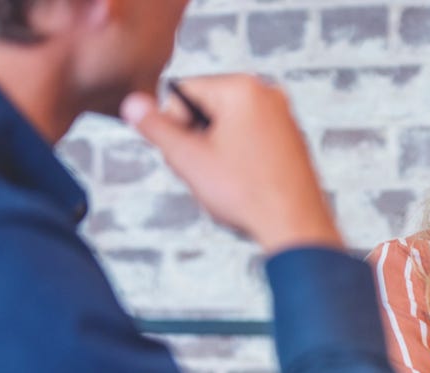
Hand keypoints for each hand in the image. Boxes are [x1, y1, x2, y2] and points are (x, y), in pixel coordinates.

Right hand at [119, 75, 340, 253]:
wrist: (297, 227)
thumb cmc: (246, 193)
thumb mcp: (187, 158)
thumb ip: (155, 127)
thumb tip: (132, 104)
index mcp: (243, 87)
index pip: (181, 93)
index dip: (175, 127)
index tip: (192, 156)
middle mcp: (269, 92)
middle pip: (205, 109)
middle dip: (197, 140)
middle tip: (212, 172)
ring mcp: (285, 115)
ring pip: (226, 128)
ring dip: (215, 153)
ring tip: (231, 181)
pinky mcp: (292, 138)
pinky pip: (249, 141)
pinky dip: (240, 160)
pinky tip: (248, 183)